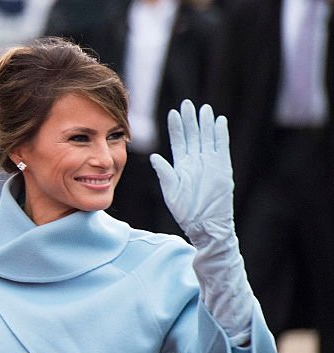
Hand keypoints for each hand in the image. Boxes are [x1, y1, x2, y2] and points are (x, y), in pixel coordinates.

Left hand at [149, 100, 233, 243]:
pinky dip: (221, 134)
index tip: (173, 112)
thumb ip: (165, 173)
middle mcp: (196, 161)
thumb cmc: (186, 210)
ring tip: (204, 109)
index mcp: (181, 166)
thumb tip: (154, 157)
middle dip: (190, 120)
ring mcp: (210, 163)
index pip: (179, 141)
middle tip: (187, 103)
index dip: (176, 127)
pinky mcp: (223, 167)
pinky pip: (222, 146)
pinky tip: (219, 121)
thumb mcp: (171, 191)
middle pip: (193, 135)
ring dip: (206, 124)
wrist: (205, 223)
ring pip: (207, 138)